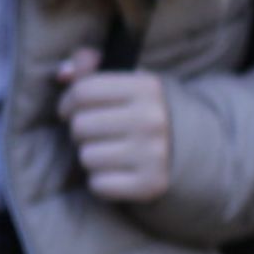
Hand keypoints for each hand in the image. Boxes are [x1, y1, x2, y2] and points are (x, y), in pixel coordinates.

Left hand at [51, 52, 176, 204]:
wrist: (190, 147)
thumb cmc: (144, 110)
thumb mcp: (128, 82)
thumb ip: (92, 69)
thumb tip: (64, 72)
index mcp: (147, 87)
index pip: (83, 91)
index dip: (68, 102)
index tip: (70, 110)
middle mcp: (152, 119)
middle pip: (80, 126)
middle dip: (80, 131)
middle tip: (94, 133)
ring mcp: (154, 154)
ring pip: (86, 157)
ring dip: (90, 156)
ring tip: (107, 152)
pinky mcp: (151, 184)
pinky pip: (98, 184)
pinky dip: (101, 181)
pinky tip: (116, 172)